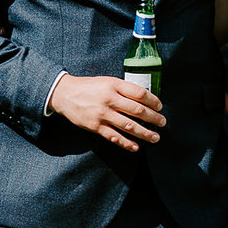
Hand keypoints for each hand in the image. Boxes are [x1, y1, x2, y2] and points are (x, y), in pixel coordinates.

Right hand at [49, 74, 165, 151]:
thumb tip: (144, 99)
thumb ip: (123, 89)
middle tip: (162, 123)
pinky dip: (126, 143)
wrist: (64, 94)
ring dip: (144, 133)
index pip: (140, 93)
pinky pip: (114, 137)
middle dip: (153, 118)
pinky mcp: (95, 126)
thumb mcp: (107, 81)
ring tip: (155, 137)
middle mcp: (109, 99)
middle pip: (138, 111)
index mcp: (114, 85)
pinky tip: (136, 147)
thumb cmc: (89, 87)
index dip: (153, 101)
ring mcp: (102, 114)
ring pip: (129, 126)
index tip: (160, 107)